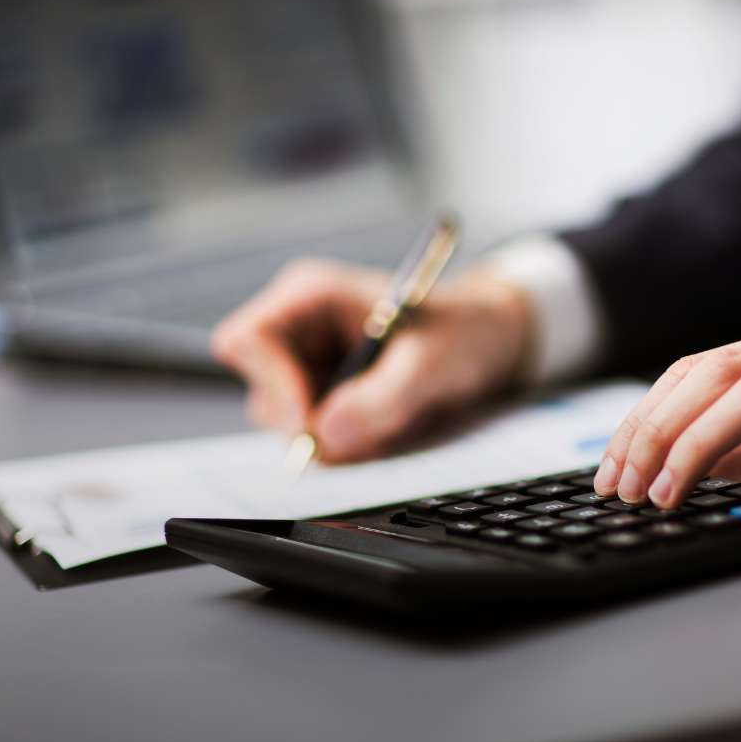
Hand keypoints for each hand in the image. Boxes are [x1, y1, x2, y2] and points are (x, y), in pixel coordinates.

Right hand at [212, 259, 533, 461]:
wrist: (492, 340)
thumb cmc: (465, 330)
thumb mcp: (434, 363)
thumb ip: (383, 397)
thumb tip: (326, 434)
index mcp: (312, 296)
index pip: (247, 340)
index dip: (271, 384)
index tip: (310, 421)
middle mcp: (300, 330)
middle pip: (263, 394)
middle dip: (310, 422)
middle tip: (367, 425)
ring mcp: (309, 368)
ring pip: (288, 426)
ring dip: (338, 437)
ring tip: (392, 417)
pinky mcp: (325, 399)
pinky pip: (317, 440)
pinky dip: (351, 445)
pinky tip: (388, 424)